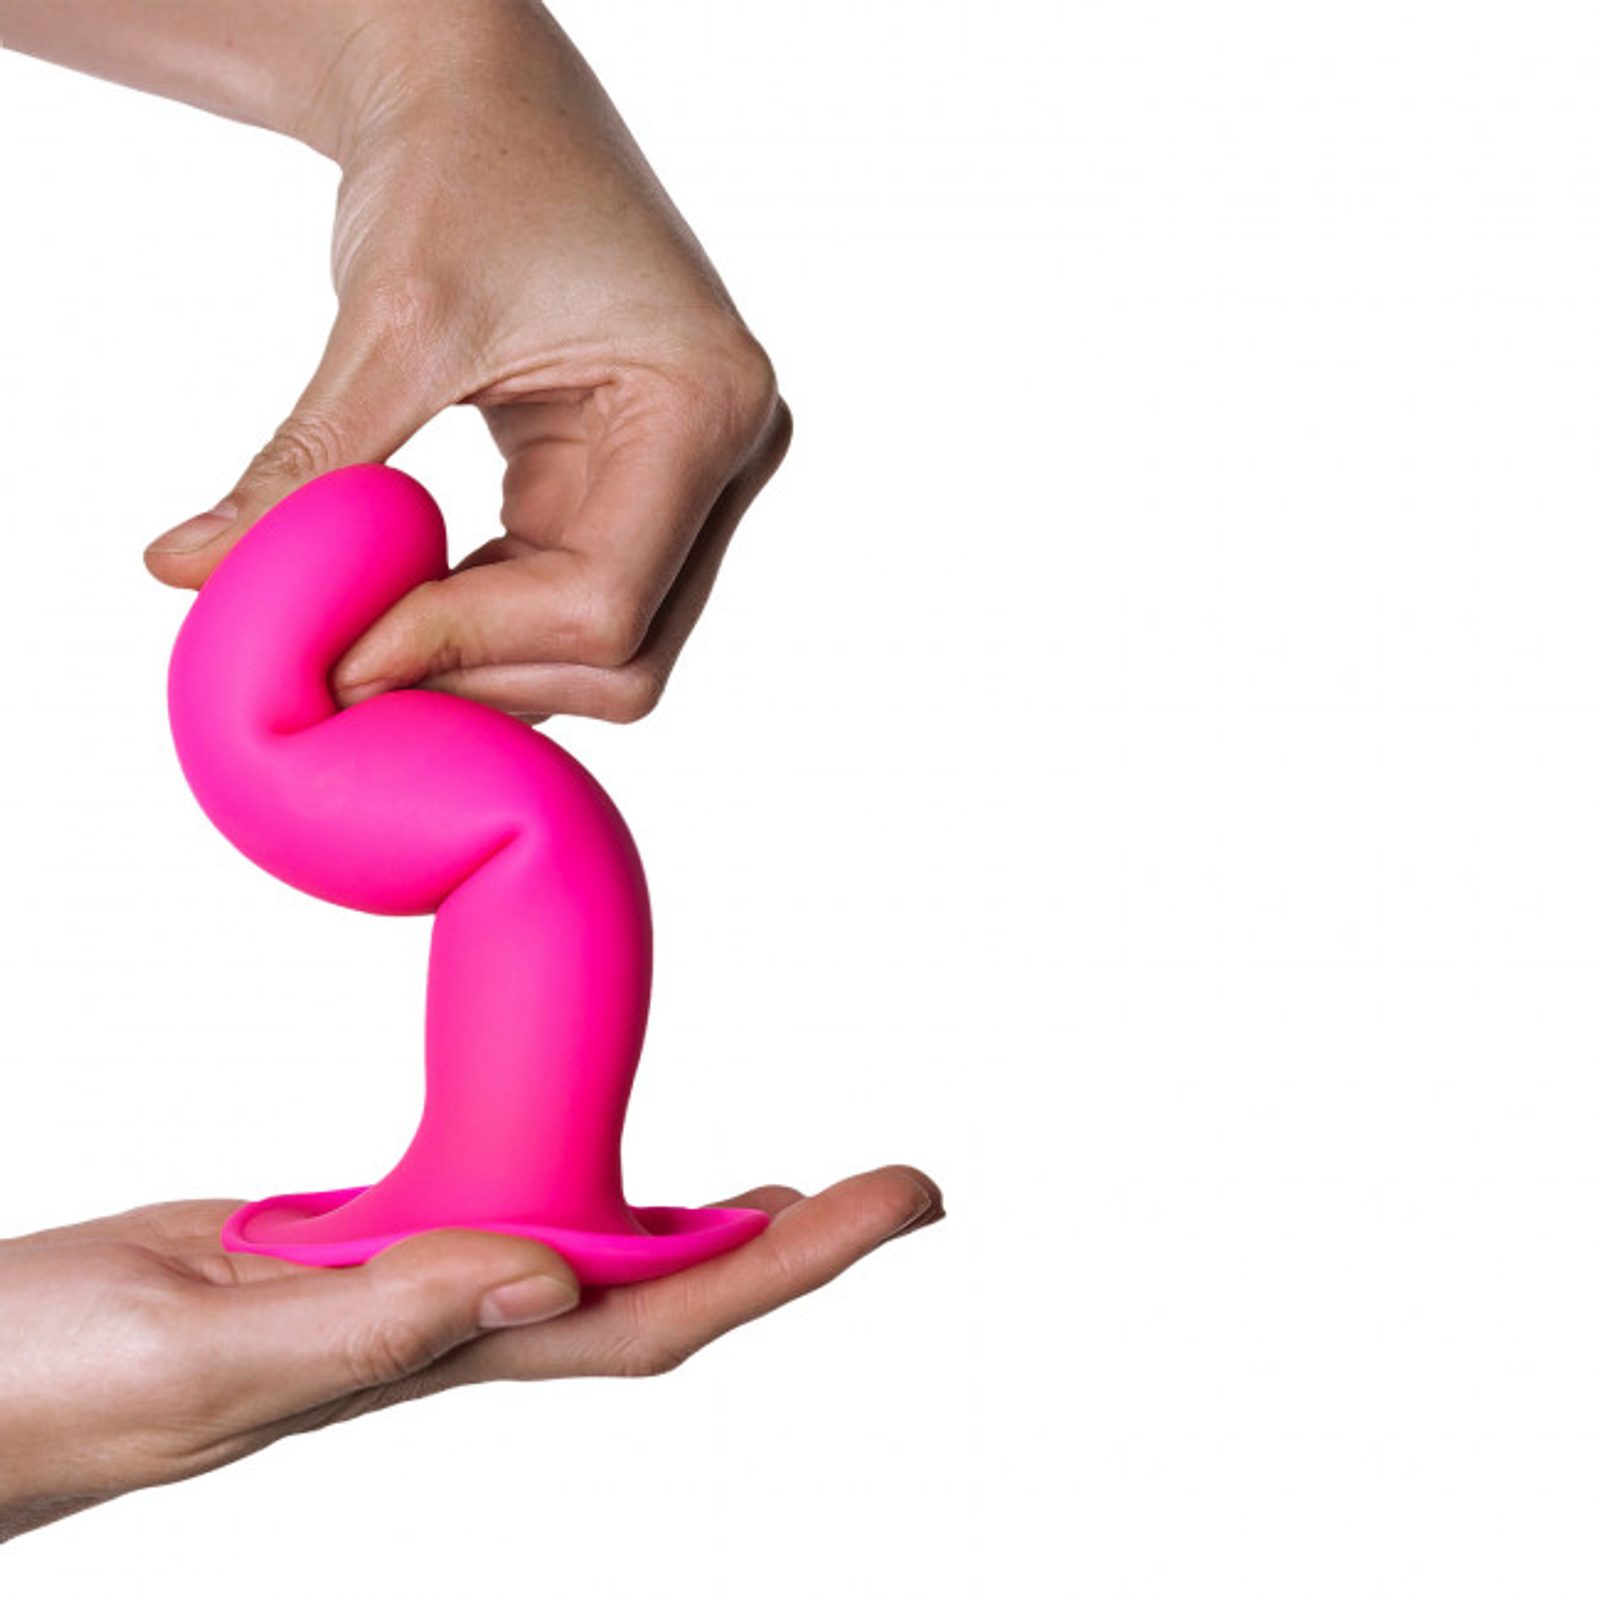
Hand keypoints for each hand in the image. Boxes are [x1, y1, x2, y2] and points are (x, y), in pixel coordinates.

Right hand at [0, 1165, 940, 1540]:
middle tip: (905, 1189)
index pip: (650, 1316)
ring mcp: (402, 1292)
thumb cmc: (49, 1386)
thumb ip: (375, 1324)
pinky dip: (584, 1188)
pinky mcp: (351, 1250)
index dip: (784, 1265)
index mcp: (427, 1359)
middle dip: (792, 1248)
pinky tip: (610, 1183)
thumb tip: (552, 1275)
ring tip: (807, 1198)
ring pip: (593, 1258)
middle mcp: (441, 1331)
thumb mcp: (208, 1353)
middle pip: (656, 1290)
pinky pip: (502, 1214)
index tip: (894, 1201)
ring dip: (708, 1230)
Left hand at [144, 0, 790, 722]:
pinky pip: (575, 608)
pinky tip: (405, 607)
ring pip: (608, 655)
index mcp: (706, 407)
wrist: (482, 92)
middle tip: (352, 676)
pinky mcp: (641, 492)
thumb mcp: (388, 320)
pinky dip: (489, 627)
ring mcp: (693, 483)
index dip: (467, 646)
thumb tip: (190, 574)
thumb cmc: (461, 162)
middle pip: (625, 656)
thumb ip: (308, 464)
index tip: (342, 658)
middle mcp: (726, 459)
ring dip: (487, 668)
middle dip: (485, 679)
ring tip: (368, 644)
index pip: (601, 600)